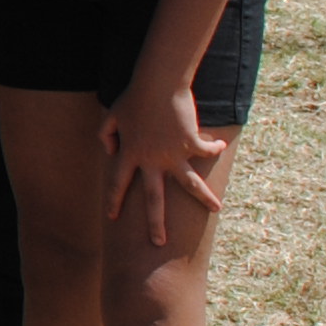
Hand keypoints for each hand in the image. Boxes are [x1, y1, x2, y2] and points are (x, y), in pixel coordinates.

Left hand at [99, 79, 228, 246]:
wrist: (158, 83)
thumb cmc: (133, 97)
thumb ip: (105, 136)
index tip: (112, 217)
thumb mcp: (112, 115)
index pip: (117, 183)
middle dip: (155, 223)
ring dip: (205, 198)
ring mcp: (173, 155)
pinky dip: (214, 147)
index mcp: (130, 154)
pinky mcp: (191, 143)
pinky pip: (206, 151)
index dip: (114, 200)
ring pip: (190, 185)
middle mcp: (151, 160)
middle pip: (154, 199)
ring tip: (217, 209)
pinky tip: (220, 145)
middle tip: (158, 242)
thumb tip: (111, 153)